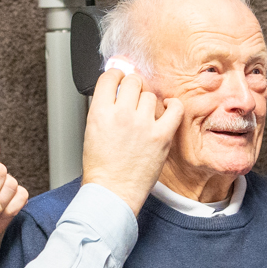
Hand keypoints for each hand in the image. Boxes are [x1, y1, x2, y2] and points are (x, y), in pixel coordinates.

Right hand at [80, 70, 183, 213]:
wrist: (112, 192)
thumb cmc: (101, 168)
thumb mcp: (91, 130)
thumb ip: (103, 108)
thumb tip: (116, 92)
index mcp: (100, 112)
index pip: (110, 77)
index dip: (117, 75)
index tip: (120, 79)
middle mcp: (122, 114)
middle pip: (133, 81)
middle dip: (133, 87)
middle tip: (133, 97)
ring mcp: (143, 124)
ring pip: (151, 95)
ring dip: (148, 102)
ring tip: (144, 115)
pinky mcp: (161, 135)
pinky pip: (175, 109)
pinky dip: (173, 106)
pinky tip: (168, 108)